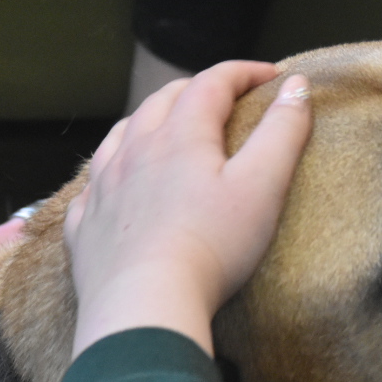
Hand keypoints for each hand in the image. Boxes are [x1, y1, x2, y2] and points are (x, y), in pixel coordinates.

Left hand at [63, 62, 313, 357]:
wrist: (144, 308)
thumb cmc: (211, 248)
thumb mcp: (262, 187)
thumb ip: (283, 132)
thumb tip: (297, 87)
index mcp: (179, 135)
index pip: (212, 83)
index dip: (244, 73)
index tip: (271, 76)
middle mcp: (134, 150)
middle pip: (162, 100)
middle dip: (196, 90)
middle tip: (224, 98)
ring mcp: (103, 187)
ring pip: (120, 134)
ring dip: (148, 121)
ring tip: (166, 127)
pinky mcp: (84, 226)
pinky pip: (93, 186)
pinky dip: (112, 172)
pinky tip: (118, 186)